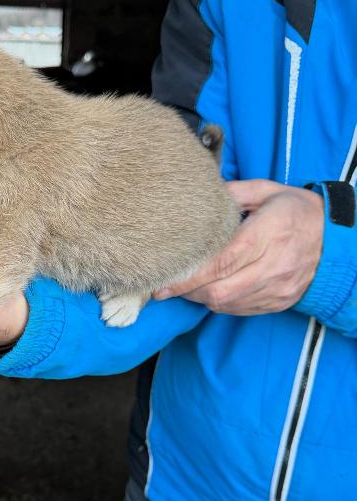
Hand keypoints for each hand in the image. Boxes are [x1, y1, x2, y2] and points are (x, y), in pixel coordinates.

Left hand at [153, 179, 323, 314]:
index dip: (189, 276)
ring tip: (185, 287)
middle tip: (166, 285)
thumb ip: (233, 193)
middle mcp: (273, 265)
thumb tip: (199, 197)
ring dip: (200, 298)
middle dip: (188, 291)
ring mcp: (277, 288)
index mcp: (267, 235)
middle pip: (219, 290)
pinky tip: (210, 290)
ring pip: (227, 304)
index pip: (221, 263)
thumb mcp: (268, 191)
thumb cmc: (297, 211)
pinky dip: (219, 303)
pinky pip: (240, 310)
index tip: (164, 282)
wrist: (336, 240)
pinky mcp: (278, 302)